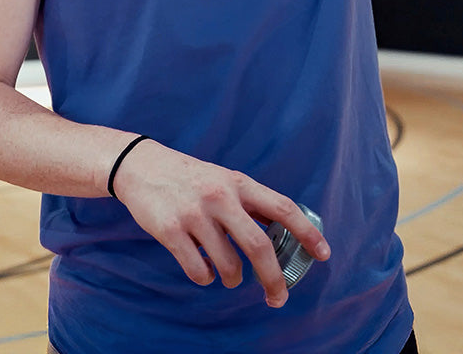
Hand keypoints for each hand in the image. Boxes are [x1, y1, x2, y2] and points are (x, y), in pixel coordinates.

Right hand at [111, 139, 329, 307]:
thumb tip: (283, 234)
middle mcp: (219, 196)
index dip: (307, 232)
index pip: (282, 207)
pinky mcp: (171, 230)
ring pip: (228, 266)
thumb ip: (248, 204)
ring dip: (232, 279)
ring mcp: (194, 214)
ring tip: (227, 275)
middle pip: (259, 246)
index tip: (323, 254)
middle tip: (278, 297)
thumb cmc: (188, 178)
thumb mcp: (222, 180)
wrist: (139, 165)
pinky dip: (205, 278)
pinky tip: (202, 268)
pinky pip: (199, 271)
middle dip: (273, 279)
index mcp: (237, 182)